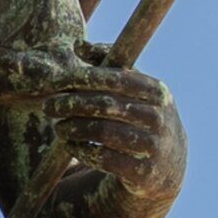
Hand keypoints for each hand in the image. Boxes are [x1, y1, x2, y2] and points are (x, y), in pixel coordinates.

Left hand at [0, 44, 184, 217]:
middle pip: (107, 105)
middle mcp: (158, 117)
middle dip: (73, 104)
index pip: (118, 78)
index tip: (60, 81)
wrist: (169, 165)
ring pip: (104, 132)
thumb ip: (108, 66)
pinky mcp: (143, 172)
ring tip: (58, 127)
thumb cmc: (141, 117)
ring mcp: (153, 145)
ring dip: (75, 128)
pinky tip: (70, 145)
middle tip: (49, 106)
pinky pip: (105, 158)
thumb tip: (78, 45)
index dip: (87, 78)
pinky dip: (82, 150)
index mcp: (156, 91)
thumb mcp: (134, 91)